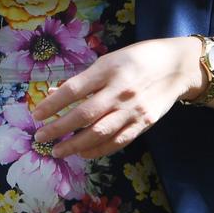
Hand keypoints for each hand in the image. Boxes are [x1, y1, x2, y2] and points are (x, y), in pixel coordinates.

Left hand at [31, 37, 204, 158]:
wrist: (177, 67)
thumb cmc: (136, 59)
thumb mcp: (108, 60)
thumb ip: (83, 80)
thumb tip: (54, 94)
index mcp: (107, 70)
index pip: (73, 89)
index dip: (52, 104)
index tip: (36, 115)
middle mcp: (119, 91)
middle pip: (84, 114)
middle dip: (59, 128)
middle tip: (40, 138)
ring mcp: (133, 110)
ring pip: (99, 133)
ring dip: (75, 145)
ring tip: (57, 151)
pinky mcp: (144, 124)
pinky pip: (118, 141)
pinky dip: (98, 150)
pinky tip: (83, 153)